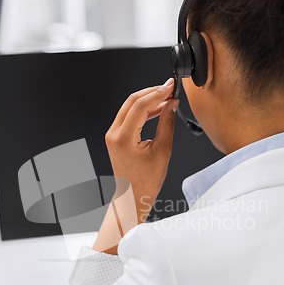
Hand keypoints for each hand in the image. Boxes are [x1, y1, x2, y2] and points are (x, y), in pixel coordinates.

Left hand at [92, 78, 178, 254]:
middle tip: (170, 89)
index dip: (158, 93)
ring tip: (167, 99)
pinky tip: (157, 109)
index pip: (140, 105)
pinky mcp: (115, 137)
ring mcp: (112, 135)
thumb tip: (171, 105)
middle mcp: (114, 134)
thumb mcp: (162, 151)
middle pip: (132, 101)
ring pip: (129, 107)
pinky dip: (142, 110)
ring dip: (148, 100)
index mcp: (123, 138)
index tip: (171, 87)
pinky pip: (128, 116)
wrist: (132, 197)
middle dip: (152, 92)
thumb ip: (167, 123)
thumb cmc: (145, 181)